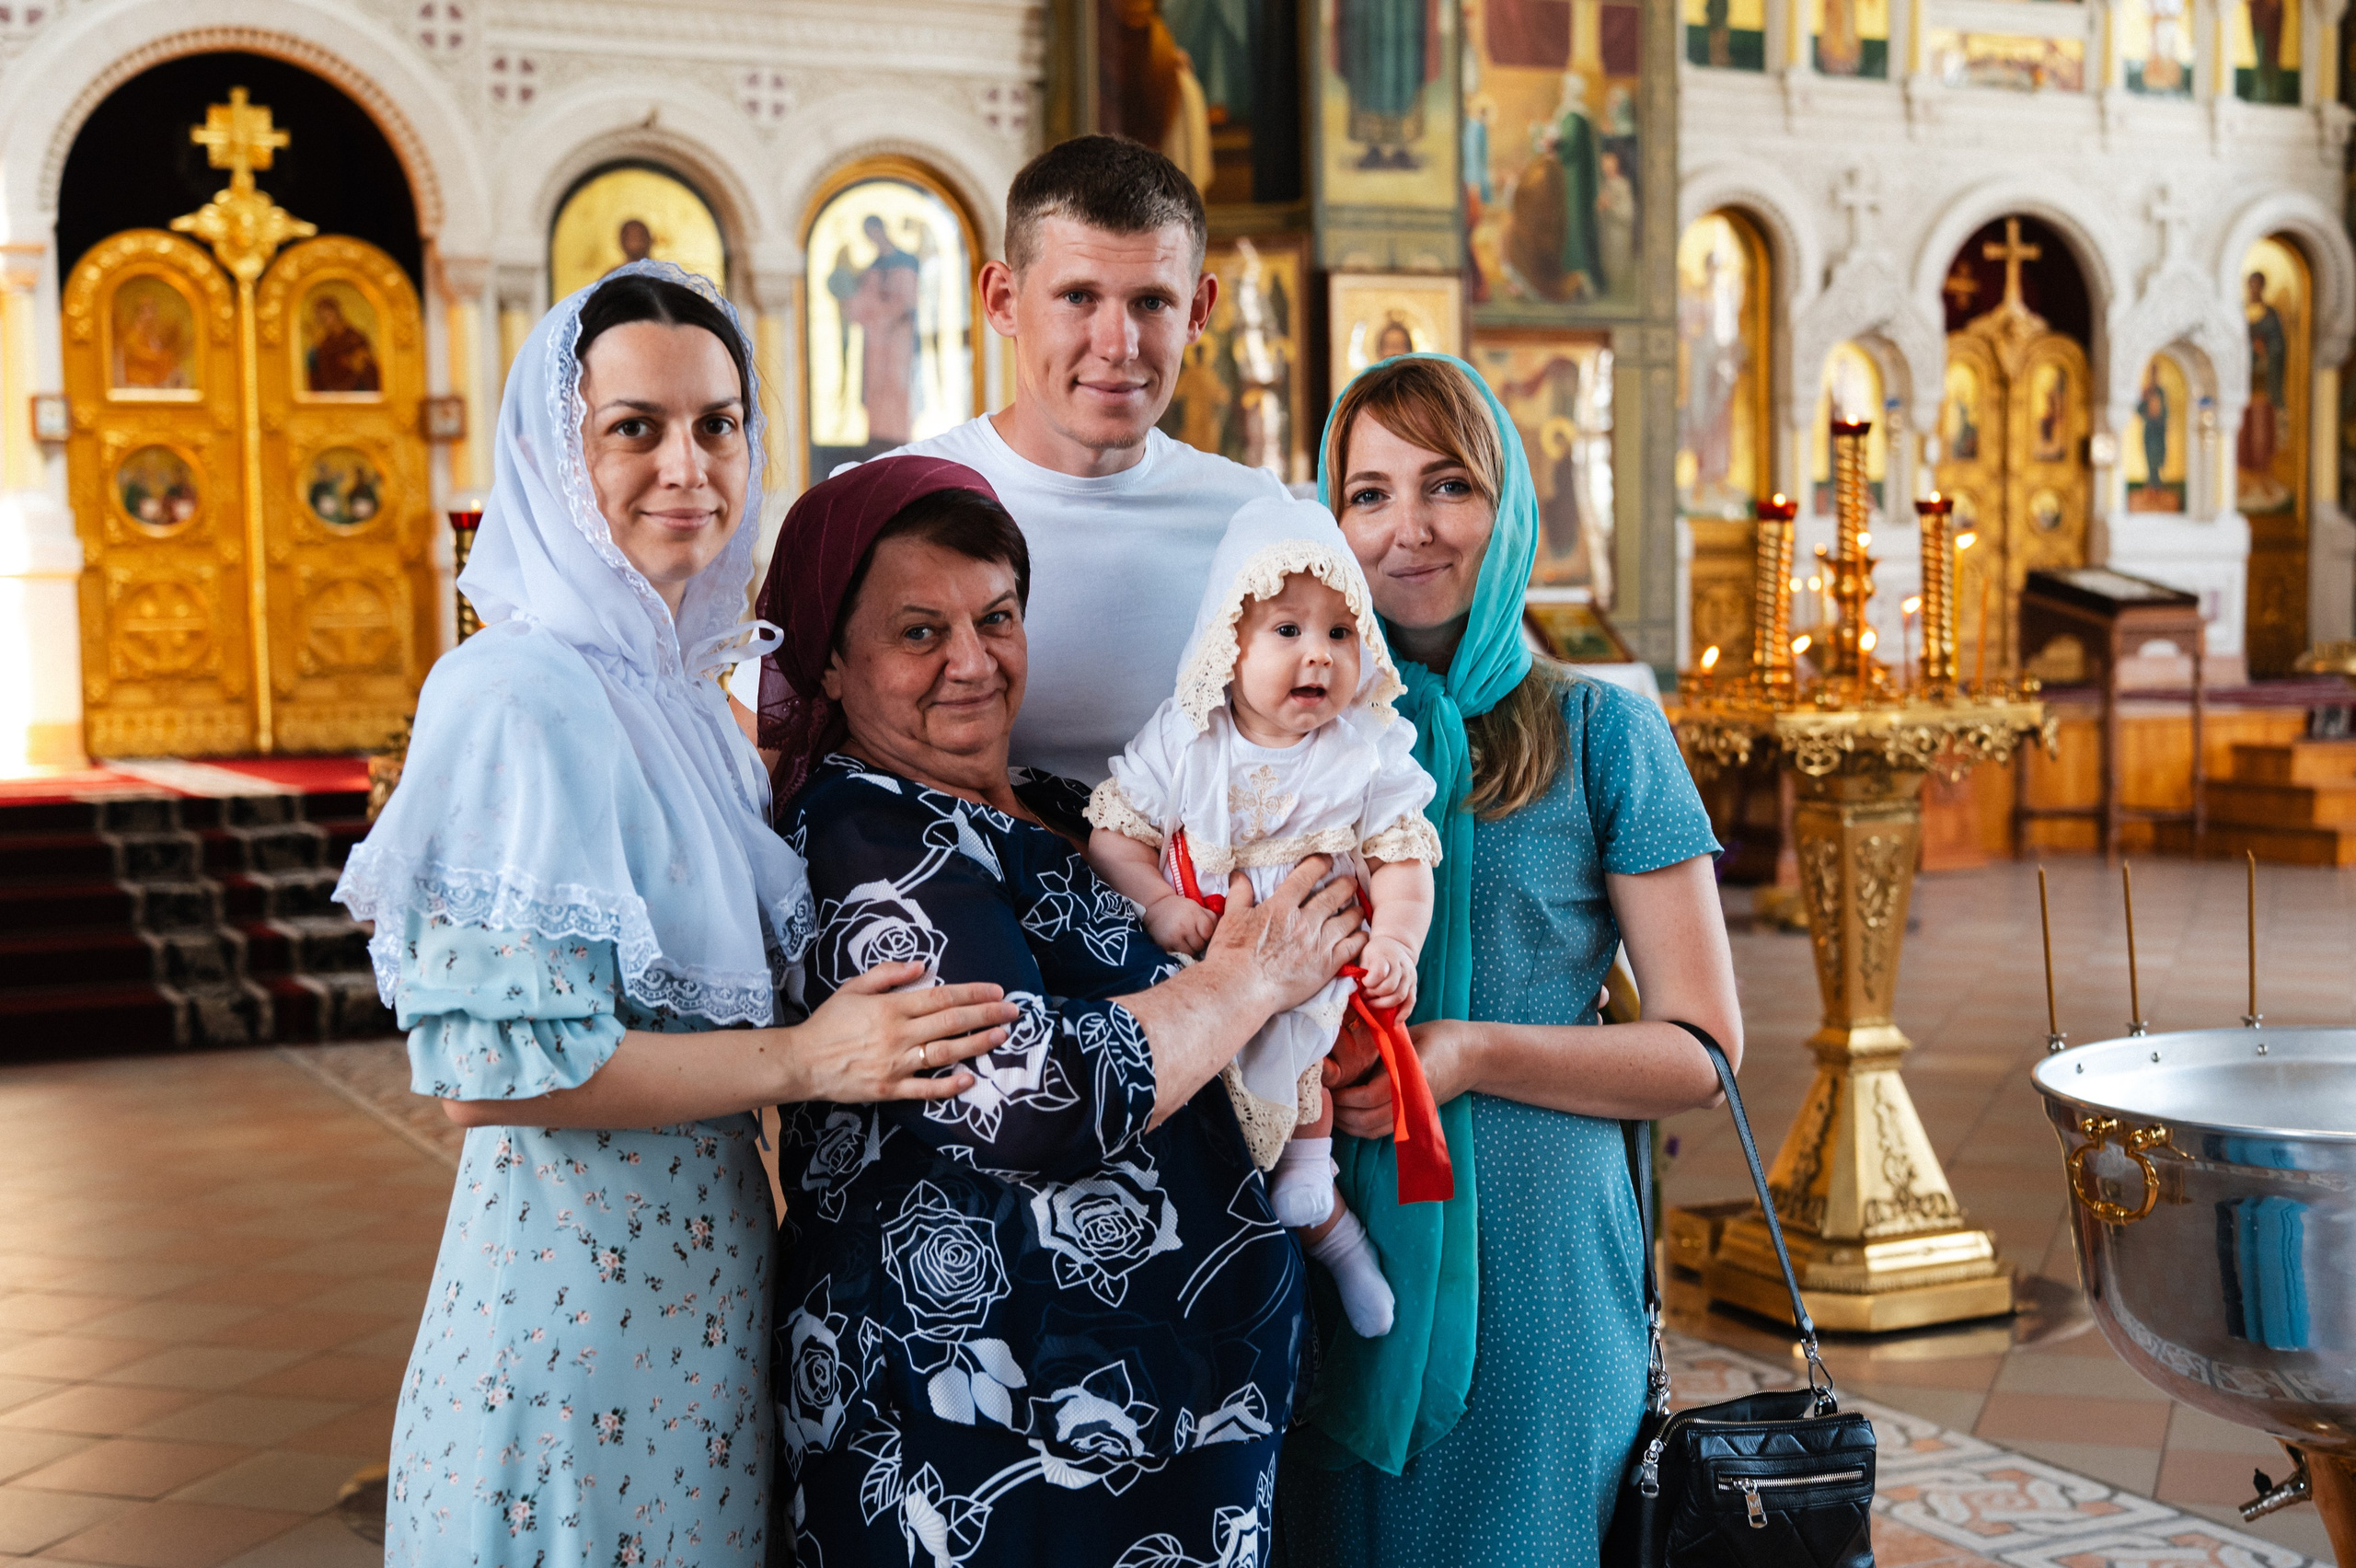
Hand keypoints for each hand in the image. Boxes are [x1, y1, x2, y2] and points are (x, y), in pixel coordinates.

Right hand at [784, 961, 1016, 1104]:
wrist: (801, 1061)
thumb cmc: (828, 1022)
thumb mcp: (853, 988)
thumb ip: (888, 974)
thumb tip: (924, 965)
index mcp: (891, 1008)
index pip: (941, 997)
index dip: (973, 993)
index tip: (996, 991)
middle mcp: (899, 1035)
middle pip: (951, 1022)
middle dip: (986, 1015)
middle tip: (1013, 1011)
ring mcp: (896, 1064)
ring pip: (945, 1053)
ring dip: (976, 1044)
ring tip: (1001, 1036)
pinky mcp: (889, 1090)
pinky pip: (924, 1090)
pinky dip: (948, 1087)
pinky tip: (970, 1080)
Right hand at [1144, 895, 1217, 957]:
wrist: (1157, 907)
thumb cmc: (1182, 909)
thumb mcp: (1199, 908)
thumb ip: (1213, 919)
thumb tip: (1226, 933)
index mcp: (1195, 914)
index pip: (1208, 933)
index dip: (1207, 935)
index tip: (1203, 933)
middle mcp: (1185, 925)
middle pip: (1200, 945)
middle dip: (1200, 943)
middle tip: (1194, 937)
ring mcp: (1174, 936)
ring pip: (1191, 952)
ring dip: (1191, 949)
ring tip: (1187, 941)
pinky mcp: (1165, 945)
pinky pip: (1179, 955)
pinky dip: (1181, 952)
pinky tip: (1179, 944)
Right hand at [1202, 857, 1366, 1015]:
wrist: (1241, 989)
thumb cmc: (1232, 955)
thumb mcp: (1231, 918)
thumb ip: (1240, 894)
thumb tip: (1239, 876)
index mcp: (1281, 906)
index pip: (1306, 877)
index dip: (1319, 864)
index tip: (1327, 860)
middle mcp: (1304, 921)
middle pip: (1333, 896)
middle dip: (1345, 885)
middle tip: (1350, 881)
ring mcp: (1318, 943)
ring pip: (1347, 920)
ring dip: (1355, 910)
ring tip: (1358, 908)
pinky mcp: (1327, 965)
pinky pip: (1352, 947)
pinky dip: (1360, 938)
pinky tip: (1361, 935)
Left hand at [1330, 1017, 1482, 1139]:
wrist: (1472, 1056)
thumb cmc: (1441, 1039)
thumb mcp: (1410, 1037)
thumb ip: (1383, 1046)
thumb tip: (1347, 1047)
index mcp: (1412, 1080)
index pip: (1370, 1097)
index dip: (1345, 1094)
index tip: (1326, 1083)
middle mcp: (1412, 1104)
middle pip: (1366, 1120)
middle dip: (1340, 1110)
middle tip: (1320, 1095)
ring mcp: (1413, 1115)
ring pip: (1371, 1130)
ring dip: (1347, 1122)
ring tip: (1328, 1104)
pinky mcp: (1412, 1119)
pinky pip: (1380, 1131)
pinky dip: (1360, 1126)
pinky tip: (1346, 1112)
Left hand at [1356, 934, 1418, 1011]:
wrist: (1394, 945)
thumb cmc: (1375, 953)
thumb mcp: (1365, 954)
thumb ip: (1361, 970)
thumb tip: (1354, 989)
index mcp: (1386, 956)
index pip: (1379, 973)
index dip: (1368, 982)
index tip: (1362, 983)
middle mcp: (1401, 966)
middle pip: (1389, 987)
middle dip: (1374, 995)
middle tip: (1365, 995)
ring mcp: (1409, 976)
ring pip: (1399, 996)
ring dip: (1383, 1004)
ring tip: (1372, 1003)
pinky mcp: (1414, 985)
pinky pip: (1411, 1002)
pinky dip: (1404, 1013)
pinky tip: (1395, 1021)